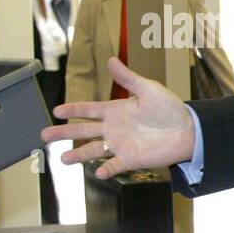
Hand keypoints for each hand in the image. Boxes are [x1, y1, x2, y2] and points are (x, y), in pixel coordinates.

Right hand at [41, 58, 195, 180]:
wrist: (189, 130)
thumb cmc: (170, 108)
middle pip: (83, 131)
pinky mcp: (132, 159)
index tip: (56, 111)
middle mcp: (114, 128)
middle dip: (63, 133)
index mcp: (115, 110)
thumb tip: (111, 60)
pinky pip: (115, 165)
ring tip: (62, 159)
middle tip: (44, 135)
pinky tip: (98, 172)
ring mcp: (121, 144)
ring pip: (93, 150)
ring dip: (78, 155)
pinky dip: (106, 169)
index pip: (88, 110)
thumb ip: (128, 78)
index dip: (72, 110)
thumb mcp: (149, 90)